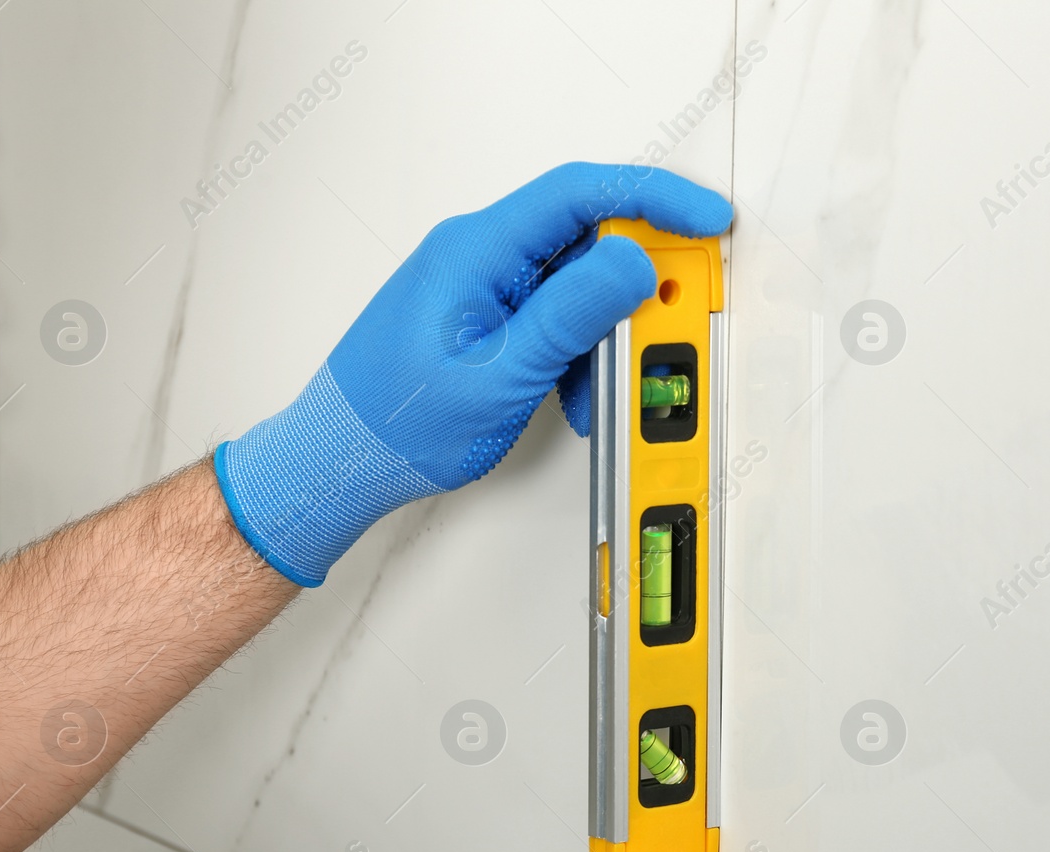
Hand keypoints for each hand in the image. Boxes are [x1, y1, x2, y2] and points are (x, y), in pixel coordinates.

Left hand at [214, 162, 732, 586]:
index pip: (580, 193)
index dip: (654, 197)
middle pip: (586, 237)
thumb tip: (633, 262)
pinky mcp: (489, 316)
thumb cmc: (396, 422)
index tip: (708, 218)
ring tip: (601, 388)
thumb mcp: (499, 374)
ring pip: (577, 285)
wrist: (341, 460)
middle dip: (637, 284)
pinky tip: (575, 395)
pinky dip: (579, 353)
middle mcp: (481, 254)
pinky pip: (555, 316)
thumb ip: (569, 316)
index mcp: (477, 250)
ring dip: (605, 334)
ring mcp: (485, 285)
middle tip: (670, 320)